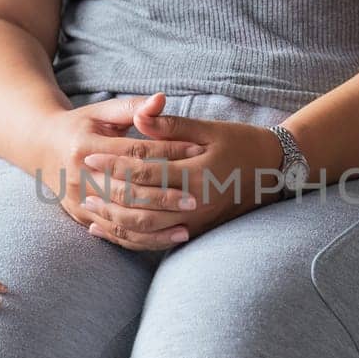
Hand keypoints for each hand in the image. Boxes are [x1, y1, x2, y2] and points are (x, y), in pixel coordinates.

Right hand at [32, 93, 205, 250]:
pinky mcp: (80, 217)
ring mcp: (78, 200)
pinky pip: (114, 234)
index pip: (134, 152)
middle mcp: (79, 176)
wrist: (41, 148)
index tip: (197, 151)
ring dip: (155, 226)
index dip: (167, 150)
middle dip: (163, 196)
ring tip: (186, 228)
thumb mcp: (101, 112)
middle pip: (127, 191)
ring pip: (121, 219)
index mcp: (85, 147)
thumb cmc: (80, 126)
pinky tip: (166, 239)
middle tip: (195, 199)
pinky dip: (141, 240)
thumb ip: (133, 108)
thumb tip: (162, 99)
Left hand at [81, 109, 286, 245]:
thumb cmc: (240, 142)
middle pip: (143, 202)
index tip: (90, 155)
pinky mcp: (198, 230)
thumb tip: (139, 118)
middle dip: (110, 194)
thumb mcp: (208, 129)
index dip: (115, 163)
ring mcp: (199, 220)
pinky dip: (132, 235)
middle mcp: (199, 200)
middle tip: (84, 184)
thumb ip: (171, 126)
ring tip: (92, 207)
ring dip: (117, 218)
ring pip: (149, 226)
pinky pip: (159, 239)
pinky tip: (112, 229)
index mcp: (199, 170)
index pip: (147, 169)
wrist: (273, 170)